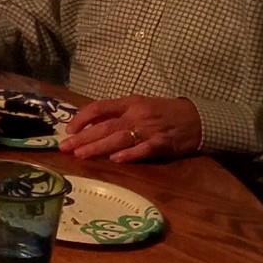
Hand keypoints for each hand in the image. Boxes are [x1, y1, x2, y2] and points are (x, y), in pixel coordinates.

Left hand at [62, 96, 201, 162]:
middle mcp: (137, 114)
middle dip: (83, 138)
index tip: (68, 131)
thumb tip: (88, 125)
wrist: (197, 117)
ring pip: (119, 138)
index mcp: (130, 102)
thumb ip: (117, 114)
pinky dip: (130, 154)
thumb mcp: (139, 105)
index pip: (99, 108)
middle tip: (65, 148)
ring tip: (81, 155)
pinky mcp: (163, 144)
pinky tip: (116, 159)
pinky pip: (144, 149)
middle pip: (105, 126)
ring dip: (99, 147)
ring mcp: (150, 129)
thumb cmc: (163, 112)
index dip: (81, 118)